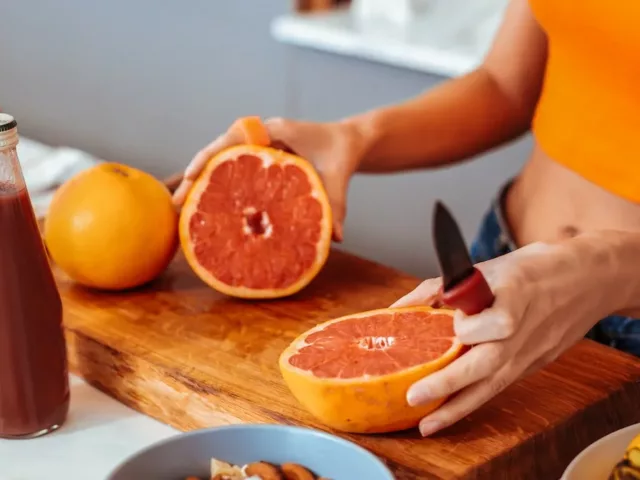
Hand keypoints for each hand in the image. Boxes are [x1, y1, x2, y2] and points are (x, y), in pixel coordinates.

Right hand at [172, 117, 367, 241]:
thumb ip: (336, 203)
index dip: (210, 155)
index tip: (191, 174)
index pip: (234, 137)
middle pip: (220, 153)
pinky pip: (235, 173)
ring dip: (204, 184)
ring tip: (183, 211)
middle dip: (196, 176)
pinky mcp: (260, 163)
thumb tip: (335, 238)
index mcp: (275, 130)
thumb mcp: (339, 176)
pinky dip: (221, 189)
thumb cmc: (341, 152)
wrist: (347, 142)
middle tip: (176, 204)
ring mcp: (257, 150)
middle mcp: (261, 137)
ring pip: (223, 164)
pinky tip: (210, 212)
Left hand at [391, 236, 621, 436]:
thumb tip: (398, 309)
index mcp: (518, 295)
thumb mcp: (485, 266)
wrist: (586, 279)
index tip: (453, 321)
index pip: (499, 321)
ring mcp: (531, 352)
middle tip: (413, 396)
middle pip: (489, 362)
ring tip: (427, 425)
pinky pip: (500, 386)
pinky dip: (474, 401)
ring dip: (458, 407)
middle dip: (449, 382)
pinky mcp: (532, 365)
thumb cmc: (530, 268)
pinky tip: (450, 413)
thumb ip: (439, 288)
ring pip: (493, 384)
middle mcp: (525, 330)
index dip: (472, 325)